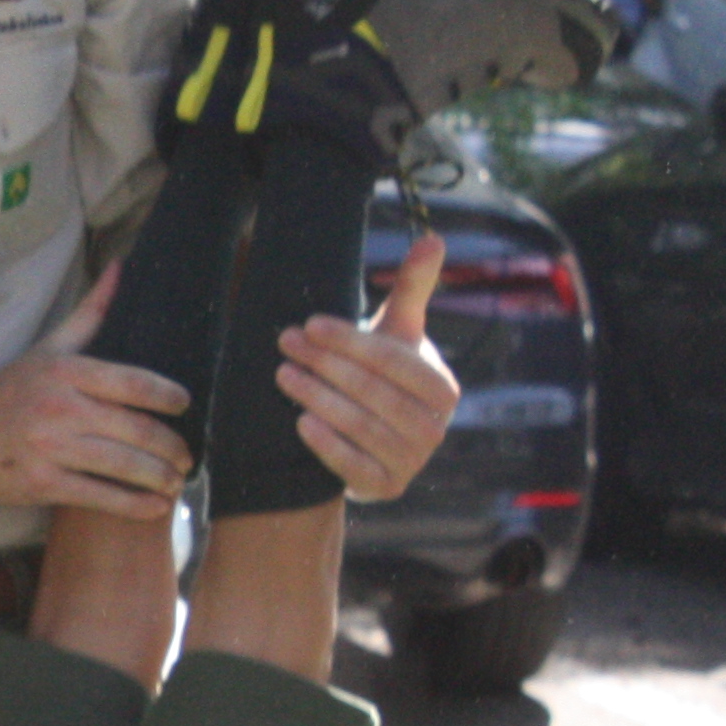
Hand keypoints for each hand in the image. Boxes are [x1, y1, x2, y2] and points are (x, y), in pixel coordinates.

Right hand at [0, 269, 193, 520]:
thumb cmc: (6, 393)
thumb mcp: (47, 349)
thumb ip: (91, 313)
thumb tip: (122, 268)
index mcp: (66, 372)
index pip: (133, 383)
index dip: (168, 396)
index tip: (185, 406)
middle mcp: (59, 408)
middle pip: (137, 429)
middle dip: (172, 448)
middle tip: (188, 457)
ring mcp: (50, 448)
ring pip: (124, 465)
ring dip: (161, 478)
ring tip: (176, 481)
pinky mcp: (42, 484)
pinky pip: (101, 496)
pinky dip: (135, 506)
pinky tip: (156, 507)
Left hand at [280, 230, 458, 501]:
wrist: (375, 439)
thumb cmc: (383, 375)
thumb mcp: (397, 333)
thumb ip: (413, 288)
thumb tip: (433, 237)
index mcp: (442, 388)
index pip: (392, 360)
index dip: (350, 341)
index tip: (309, 324)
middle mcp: (435, 428)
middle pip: (374, 392)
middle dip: (326, 365)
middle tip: (285, 344)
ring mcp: (412, 462)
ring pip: (361, 426)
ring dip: (318, 399)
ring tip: (283, 375)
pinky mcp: (386, 488)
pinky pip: (354, 467)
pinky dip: (327, 446)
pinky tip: (299, 423)